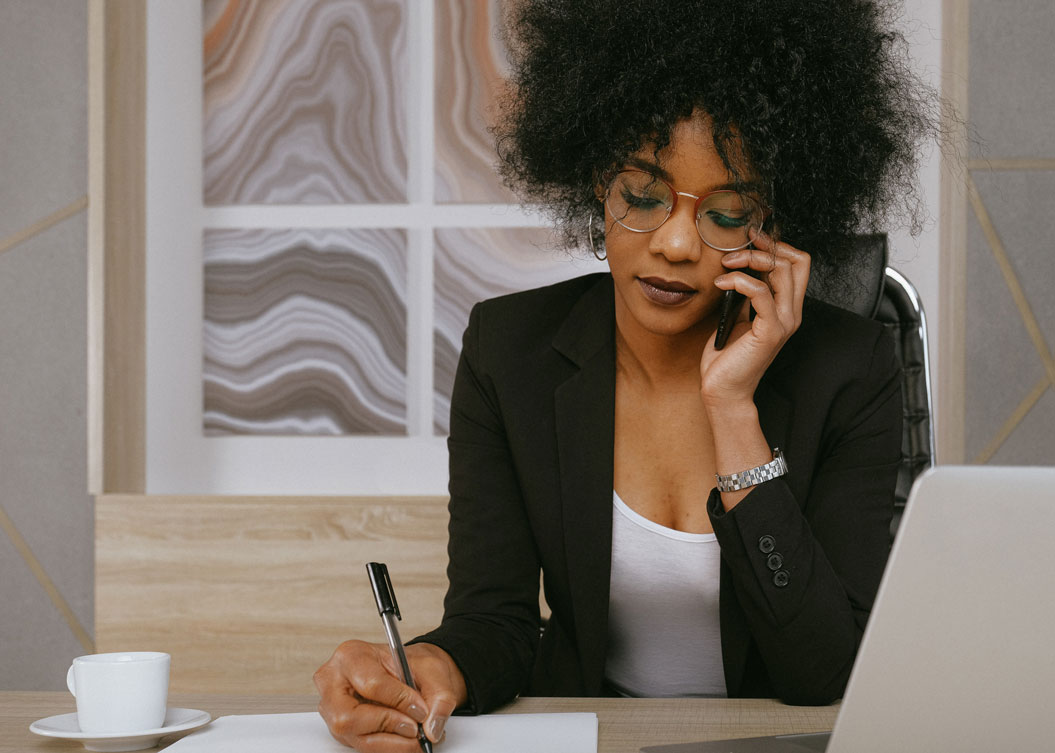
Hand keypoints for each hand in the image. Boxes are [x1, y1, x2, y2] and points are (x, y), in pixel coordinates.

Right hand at [315, 640, 467, 751]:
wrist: (409, 672)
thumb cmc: (412, 665)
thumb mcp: (433, 671)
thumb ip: (439, 698)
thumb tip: (432, 727)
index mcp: (352, 656)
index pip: (371, 684)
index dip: (399, 701)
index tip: (420, 710)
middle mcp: (334, 683)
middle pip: (349, 717)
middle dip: (388, 725)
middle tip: (414, 727)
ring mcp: (333, 709)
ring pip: (355, 736)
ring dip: (391, 742)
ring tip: (414, 734)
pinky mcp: (342, 729)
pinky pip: (362, 745)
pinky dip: (388, 746)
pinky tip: (404, 738)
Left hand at [700, 229, 809, 406]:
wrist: (723, 390)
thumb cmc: (727, 357)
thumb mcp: (737, 317)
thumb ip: (745, 295)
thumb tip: (738, 268)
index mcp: (786, 308)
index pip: (798, 263)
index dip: (777, 245)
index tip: (750, 239)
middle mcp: (791, 313)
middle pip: (797, 261)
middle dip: (765, 246)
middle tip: (737, 247)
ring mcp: (784, 322)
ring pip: (782, 271)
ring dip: (750, 260)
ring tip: (726, 263)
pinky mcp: (770, 332)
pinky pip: (761, 292)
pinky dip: (739, 280)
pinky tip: (720, 283)